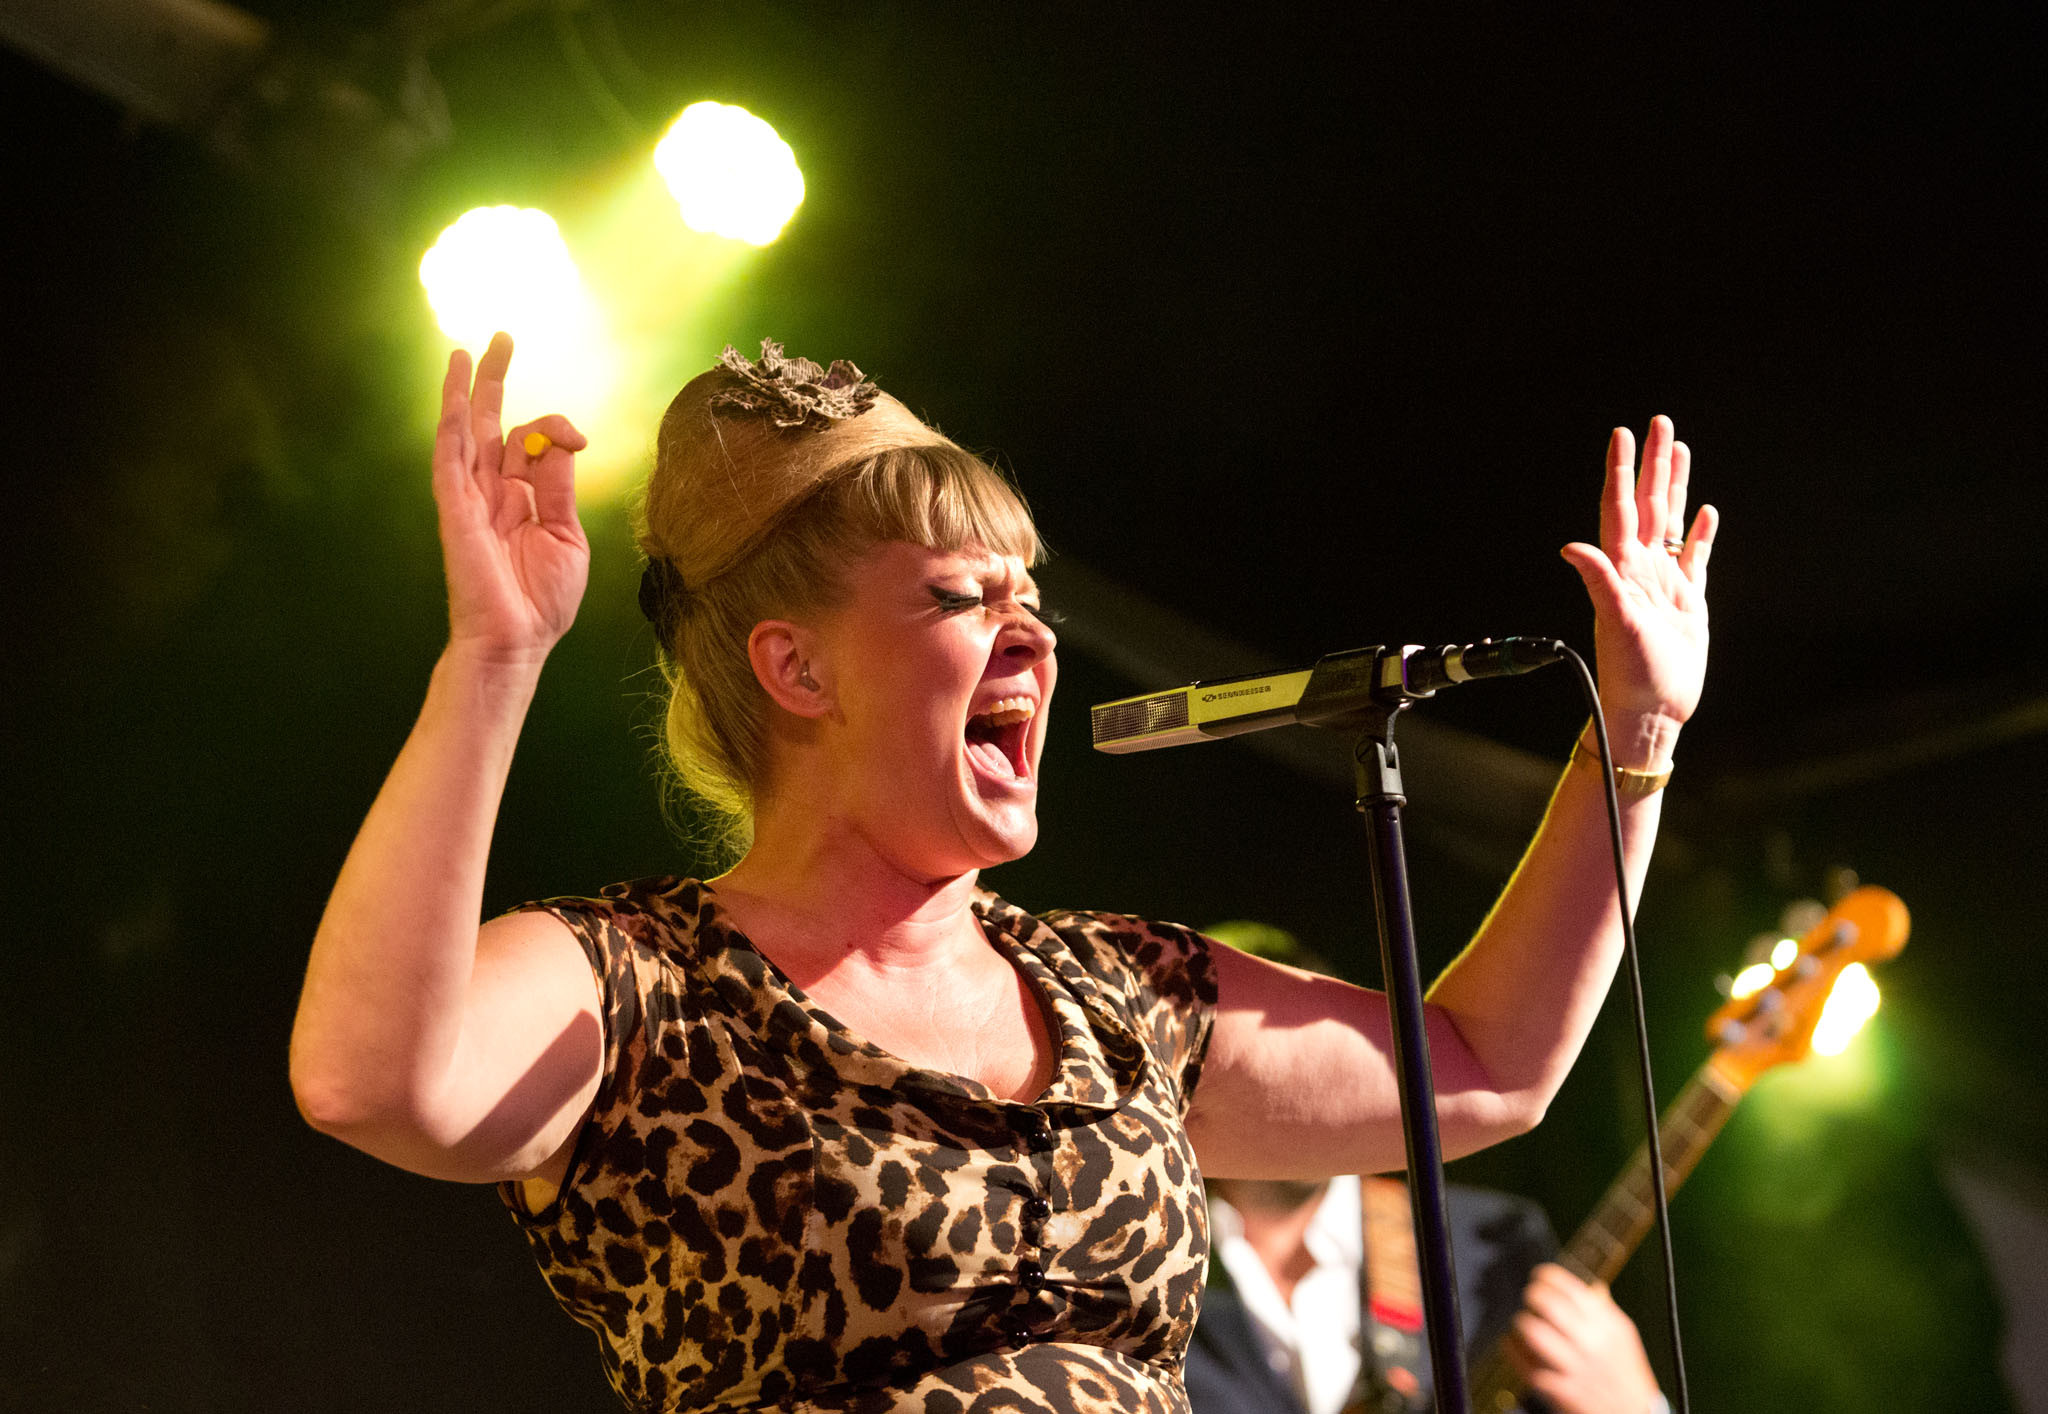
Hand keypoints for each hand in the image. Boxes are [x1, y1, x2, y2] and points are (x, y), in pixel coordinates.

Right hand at [432, 332, 589, 665]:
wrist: (517, 640)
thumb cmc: (541, 600)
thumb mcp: (565, 536)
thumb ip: (559, 487)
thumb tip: (561, 440)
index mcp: (521, 498)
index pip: (533, 442)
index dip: (555, 428)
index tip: (578, 439)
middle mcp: (493, 492)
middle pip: (490, 423)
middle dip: (495, 380)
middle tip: (502, 337)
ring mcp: (471, 499)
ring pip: (463, 433)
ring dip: (464, 391)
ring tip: (466, 351)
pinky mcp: (455, 511)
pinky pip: (448, 462)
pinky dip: (450, 428)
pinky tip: (452, 397)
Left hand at [1506, 1264, 1661, 1413]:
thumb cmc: (1625, 1373)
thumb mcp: (1622, 1338)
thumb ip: (1604, 1311)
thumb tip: (1590, 1286)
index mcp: (1609, 1326)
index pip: (1573, 1289)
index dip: (1548, 1276)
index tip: (1539, 1275)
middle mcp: (1594, 1344)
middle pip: (1550, 1305)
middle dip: (1532, 1295)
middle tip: (1529, 1296)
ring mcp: (1576, 1368)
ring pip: (1534, 1332)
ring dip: (1522, 1322)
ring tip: (1522, 1321)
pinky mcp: (1562, 1390)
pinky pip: (1526, 1365)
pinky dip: (1512, 1350)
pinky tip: (1511, 1343)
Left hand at [1559, 416, 1716, 764]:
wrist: (1653, 711)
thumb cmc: (1631, 675)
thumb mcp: (1616, 624)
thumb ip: (1598, 581)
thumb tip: (1571, 546)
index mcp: (1622, 569)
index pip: (1620, 508)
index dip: (1621, 471)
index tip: (1623, 434)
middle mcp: (1640, 570)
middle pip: (1649, 504)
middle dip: (1653, 463)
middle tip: (1658, 422)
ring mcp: (1664, 584)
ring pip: (1672, 523)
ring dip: (1676, 487)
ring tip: (1680, 450)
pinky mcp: (1686, 602)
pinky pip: (1695, 558)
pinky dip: (1701, 534)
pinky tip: (1707, 512)